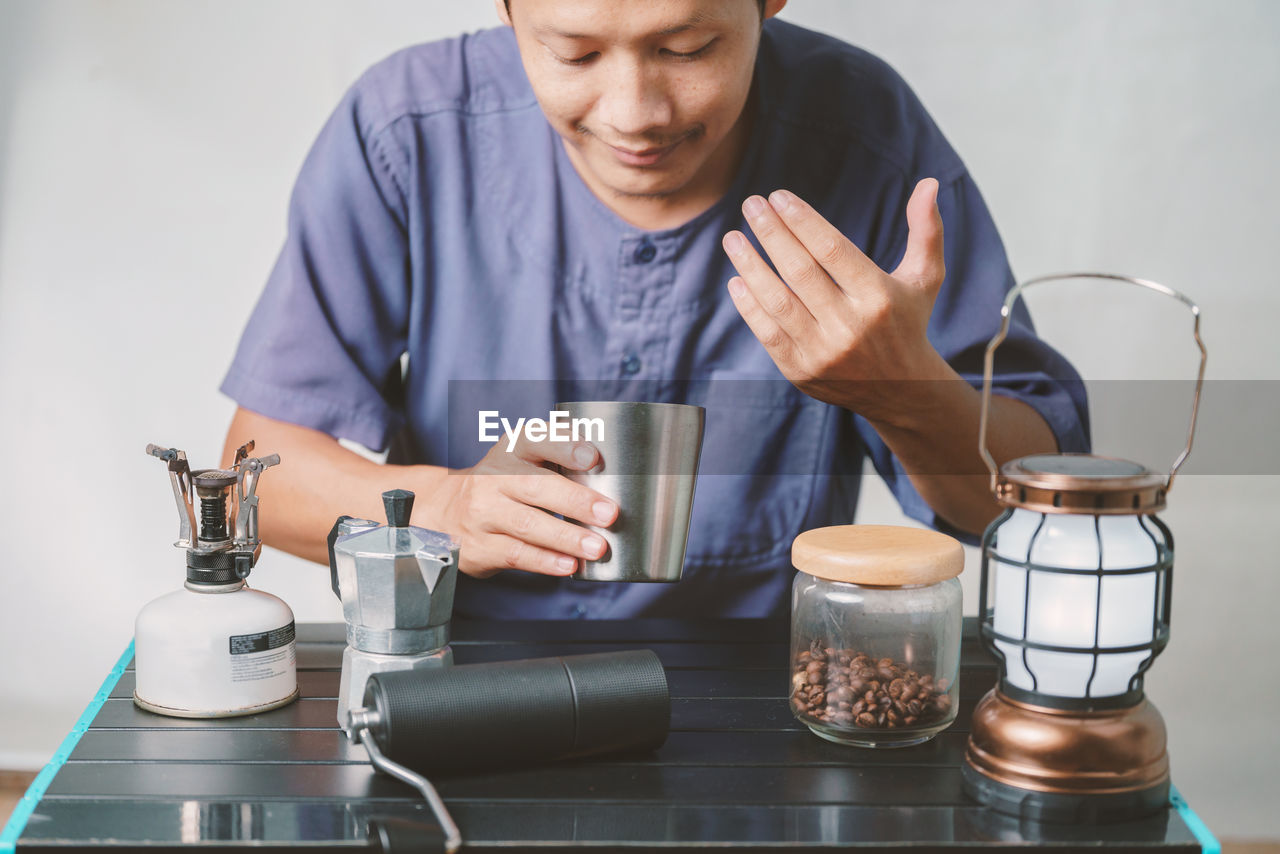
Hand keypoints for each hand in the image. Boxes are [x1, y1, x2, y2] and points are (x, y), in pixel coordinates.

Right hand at [433, 437, 618, 578]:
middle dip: (575, 501)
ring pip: (526, 524)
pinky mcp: (480, 546)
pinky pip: (516, 554)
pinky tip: (569, 565)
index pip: (535, 440)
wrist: (445, 511)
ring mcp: (482, 513)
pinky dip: (545, 561)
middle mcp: (492, 478)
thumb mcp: (523, 459)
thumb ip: (560, 456)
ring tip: (596, 547)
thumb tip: (612, 466)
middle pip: (534, 487)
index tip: (592, 457)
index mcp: (511, 450)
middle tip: (609, 514)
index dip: (564, 447)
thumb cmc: (503, 483)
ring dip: (566, 538)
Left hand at [722, 179, 954, 425]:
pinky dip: (749, 307)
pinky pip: (768, 334)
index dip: (802, 220)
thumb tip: (928, 183)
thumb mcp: (925, 278)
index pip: (831, 249)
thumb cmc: (907, 322)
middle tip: (751, 204)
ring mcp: (823, 351)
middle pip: (800, 270)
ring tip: (733, 238)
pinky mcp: (801, 372)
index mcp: (878, 297)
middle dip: (771, 233)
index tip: (778, 196)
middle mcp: (850, 326)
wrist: (900, 391)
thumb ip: (926, 231)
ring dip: (750, 266)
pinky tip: (736, 280)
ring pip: (778, 301)